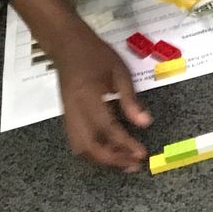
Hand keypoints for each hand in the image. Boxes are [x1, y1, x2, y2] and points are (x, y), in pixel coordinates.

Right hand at [50, 20, 151, 171]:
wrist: (67, 46)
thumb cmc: (97, 55)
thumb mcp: (120, 72)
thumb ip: (130, 100)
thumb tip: (145, 124)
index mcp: (88, 97)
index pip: (107, 128)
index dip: (125, 144)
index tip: (142, 153)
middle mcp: (74, 111)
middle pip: (89, 146)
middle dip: (112, 159)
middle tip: (134, 164)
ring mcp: (67, 115)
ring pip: (80, 147)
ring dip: (101, 159)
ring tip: (124, 162)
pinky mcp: (67, 116)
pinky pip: (77, 141)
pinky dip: (93, 151)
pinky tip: (110, 150)